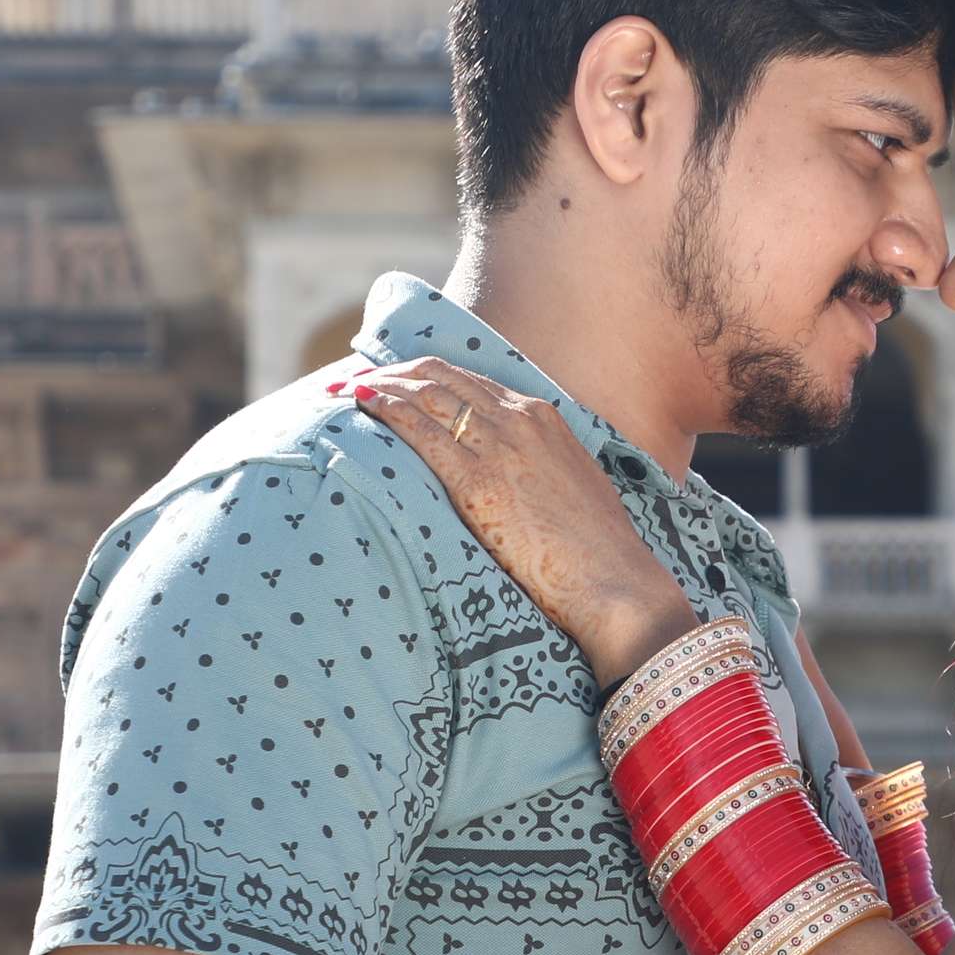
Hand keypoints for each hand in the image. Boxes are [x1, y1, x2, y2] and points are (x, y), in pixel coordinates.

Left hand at [338, 361, 699, 680]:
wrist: (614, 581)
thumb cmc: (594, 550)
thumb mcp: (568, 487)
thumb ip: (536, 467)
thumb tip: (507, 478)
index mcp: (543, 417)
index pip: (468, 381)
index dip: (423, 376)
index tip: (392, 381)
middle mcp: (520, 419)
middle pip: (440, 377)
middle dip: (391, 373)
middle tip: (350, 380)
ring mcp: (500, 447)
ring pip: (426, 395)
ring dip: (380, 385)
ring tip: (340, 389)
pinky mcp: (480, 482)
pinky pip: (422, 431)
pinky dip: (388, 410)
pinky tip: (362, 404)